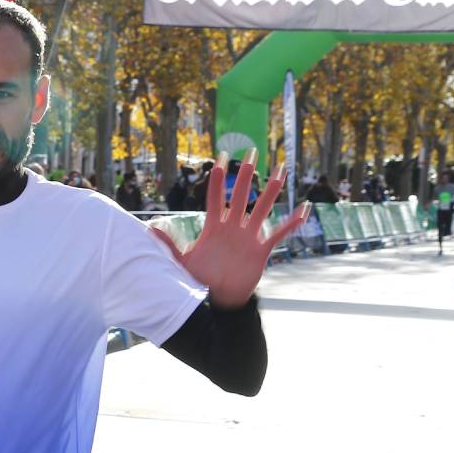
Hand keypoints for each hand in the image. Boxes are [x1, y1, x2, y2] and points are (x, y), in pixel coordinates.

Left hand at [164, 150, 306, 308]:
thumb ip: (169, 243)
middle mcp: (232, 228)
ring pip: (261, 209)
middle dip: (246, 175)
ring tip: (280, 170)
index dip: (218, 179)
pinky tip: (303, 209)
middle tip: (252, 152)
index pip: (216, 197)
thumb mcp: (182, 260)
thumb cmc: (200, 279)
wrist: (218, 300)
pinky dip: (290, 223)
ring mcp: (247, 237)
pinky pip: (278, 234)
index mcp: (214, 227)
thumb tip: (150, 228)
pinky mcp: (260, 251)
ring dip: (271, 191)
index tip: (220, 158)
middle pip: (240, 196)